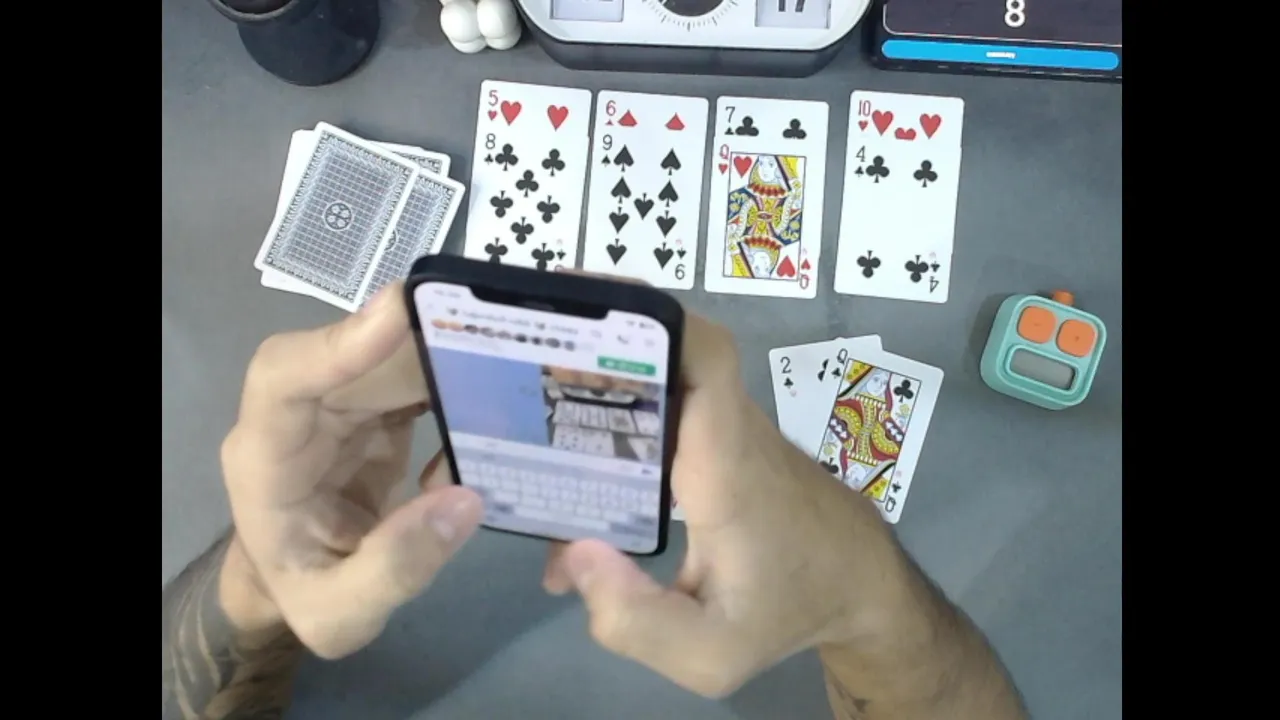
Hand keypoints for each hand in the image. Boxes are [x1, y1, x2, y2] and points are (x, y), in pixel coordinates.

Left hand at [219, 285, 482, 658]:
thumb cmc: (305, 595)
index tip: (399, 312)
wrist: (294, 586)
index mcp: (267, 458)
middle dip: (425, 341)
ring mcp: (339, 405)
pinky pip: (416, 375)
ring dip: (452, 352)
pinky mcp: (374, 408)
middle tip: (504, 334)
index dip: (340, 341)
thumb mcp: (340, 614)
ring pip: (393, 356)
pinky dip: (458, 377)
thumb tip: (467, 500)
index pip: (284, 377)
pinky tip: (501, 392)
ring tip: (519, 358)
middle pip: (357, 356)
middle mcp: (299, 415)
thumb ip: (394, 567)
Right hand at [542, 312, 910, 696]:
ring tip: (515, 392)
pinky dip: (610, 419)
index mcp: (725, 463)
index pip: (707, 358)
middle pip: (664, 351)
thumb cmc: (789, 607)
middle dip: (592, 337)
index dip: (654, 318)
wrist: (855, 586)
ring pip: (654, 380)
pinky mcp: (709, 443)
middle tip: (510, 349)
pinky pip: (657, 412)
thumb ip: (638, 622)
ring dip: (593, 376)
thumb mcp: (712, 653)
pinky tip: (560, 464)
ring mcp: (716, 430)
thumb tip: (572, 556)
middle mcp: (720, 429)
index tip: (585, 306)